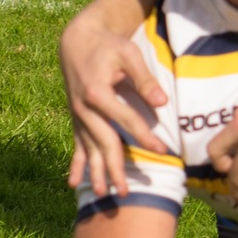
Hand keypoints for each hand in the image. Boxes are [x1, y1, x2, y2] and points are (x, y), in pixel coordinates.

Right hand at [60, 8, 168, 198]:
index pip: (127, 119)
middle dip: (115, 169)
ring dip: (96, 173)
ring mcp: (78, 116)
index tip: (163, 151)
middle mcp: (84, 108)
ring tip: (102, 195)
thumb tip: (162, 103)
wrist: (77, 42)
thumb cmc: (108, 46)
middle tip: (125, 193)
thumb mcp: (128, 54)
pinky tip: (74, 183)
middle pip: (103, 143)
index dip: (145, 136)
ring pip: (89, 149)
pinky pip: (77, 145)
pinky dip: (76, 164)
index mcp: (98, 92)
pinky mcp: (76, 119)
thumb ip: (145, 79)